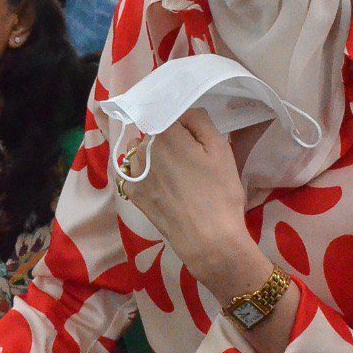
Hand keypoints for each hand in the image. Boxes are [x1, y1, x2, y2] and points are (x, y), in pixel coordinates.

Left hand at [123, 110, 254, 271]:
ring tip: (180, 177)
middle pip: (156, 133)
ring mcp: (133, 172)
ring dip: (158, 156)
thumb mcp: (220, 149)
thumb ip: (199, 120)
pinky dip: (150, 174)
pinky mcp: (132, 192)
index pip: (169, 113)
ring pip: (145, 151)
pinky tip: (167, 188)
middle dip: (172, 140)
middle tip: (193, 161)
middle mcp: (141, 149)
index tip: (195, 138)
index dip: (184, 125)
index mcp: (163, 134)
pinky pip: (138, 172)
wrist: (207, 239)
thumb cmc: (219, 192)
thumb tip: (184, 112)